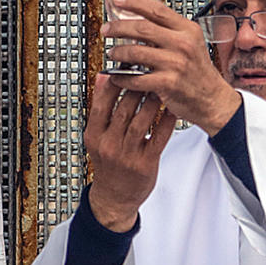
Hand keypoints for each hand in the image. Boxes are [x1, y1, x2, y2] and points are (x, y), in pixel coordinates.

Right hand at [84, 69, 178, 230]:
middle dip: (137, 88)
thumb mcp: (96, 137)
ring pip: (141, 121)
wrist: (114, 198)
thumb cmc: (108, 164)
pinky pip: (158, 138)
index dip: (114, 83)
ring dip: (153, 101)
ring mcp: (127, 156)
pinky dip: (166, 121)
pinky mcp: (145, 164)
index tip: (125, 66)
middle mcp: (109, 145)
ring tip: (161, 86)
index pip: (101, 104)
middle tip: (149, 70)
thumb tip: (104, 77)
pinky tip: (172, 109)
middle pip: (124, 109)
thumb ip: (100, 109)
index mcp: (94, 136)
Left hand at [102, 0, 241, 132]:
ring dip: (118, 53)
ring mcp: (176, 64)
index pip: (157, 9)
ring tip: (111, 54)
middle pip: (142, 28)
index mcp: (187, 30)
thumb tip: (141, 21)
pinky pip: (137, 79)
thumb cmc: (198, 72)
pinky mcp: (168, 84)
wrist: (213, 99)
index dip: (134, 2)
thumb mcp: (191, 44)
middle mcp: (183, 44)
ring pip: (136, 52)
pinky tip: (116, 78)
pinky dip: (122, 78)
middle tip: (106, 29)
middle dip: (118, 27)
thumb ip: (170, 32)